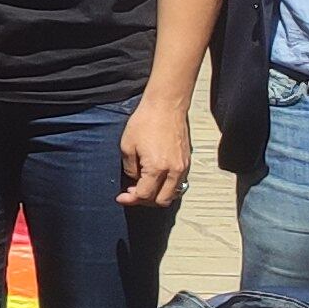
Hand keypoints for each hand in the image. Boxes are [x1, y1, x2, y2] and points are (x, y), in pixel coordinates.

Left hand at [115, 96, 192, 212]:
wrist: (166, 107)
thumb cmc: (145, 122)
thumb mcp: (127, 146)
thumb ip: (130, 168)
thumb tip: (134, 180)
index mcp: (157, 168)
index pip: (145, 195)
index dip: (131, 199)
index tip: (121, 198)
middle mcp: (173, 171)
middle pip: (162, 200)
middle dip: (145, 201)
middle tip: (132, 193)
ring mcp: (183, 167)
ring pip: (173, 194)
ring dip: (157, 195)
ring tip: (143, 186)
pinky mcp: (187, 162)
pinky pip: (178, 183)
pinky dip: (166, 186)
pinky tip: (155, 178)